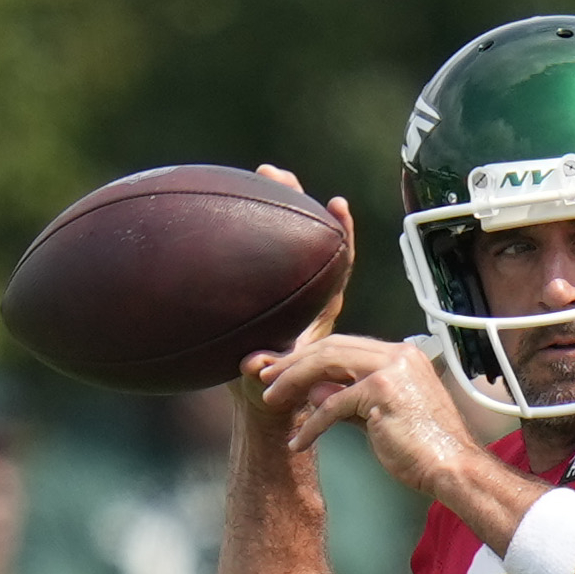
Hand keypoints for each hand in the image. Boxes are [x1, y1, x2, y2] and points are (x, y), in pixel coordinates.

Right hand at [233, 168, 356, 385]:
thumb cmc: (280, 391)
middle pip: (309, 238)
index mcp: (319, 309)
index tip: (337, 205)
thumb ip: (264, 370)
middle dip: (297, 202)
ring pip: (288, 239)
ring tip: (262, 174)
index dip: (341, 233)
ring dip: (278, 205)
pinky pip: (265, 252)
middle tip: (278, 175)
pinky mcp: (267, 290)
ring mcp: (288, 289)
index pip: (339, 263)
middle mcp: (307, 291)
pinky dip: (253, 226)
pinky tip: (234, 205)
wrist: (270, 399)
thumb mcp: (273, 381)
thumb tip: (253, 365)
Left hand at [247, 330, 495, 503]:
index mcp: (402, 356)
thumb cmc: (425, 450)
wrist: (453, 468)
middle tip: (266, 379)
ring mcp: (391, 370)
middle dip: (293, 363)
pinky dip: (311, 424)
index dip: (310, 357)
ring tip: (271, 400)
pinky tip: (298, 442)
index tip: (283, 371)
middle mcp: (397, 355)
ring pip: (326, 365)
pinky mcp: (380, 392)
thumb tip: (314, 392)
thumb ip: (348, 401)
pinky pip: (332, 405)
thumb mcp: (379, 418)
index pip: (345, 346)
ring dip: (292, 383)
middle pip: (331, 347)